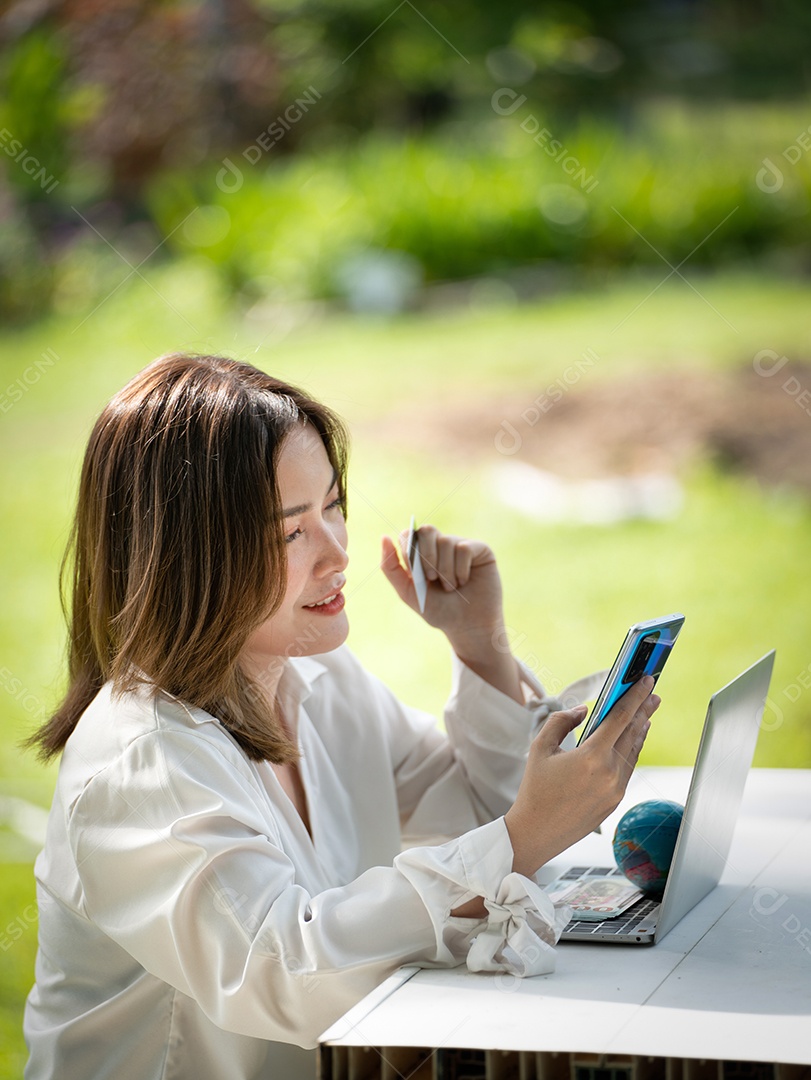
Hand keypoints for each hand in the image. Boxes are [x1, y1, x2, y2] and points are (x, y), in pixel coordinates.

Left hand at [381, 525, 521, 701]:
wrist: (468, 626)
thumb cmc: (438, 610)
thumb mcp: (408, 592)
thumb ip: (391, 568)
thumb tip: (384, 537)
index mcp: (421, 553)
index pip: (408, 534)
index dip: (409, 549)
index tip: (414, 572)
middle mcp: (440, 545)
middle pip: (427, 530)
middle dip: (426, 557)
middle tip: (431, 579)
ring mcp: (460, 545)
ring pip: (446, 542)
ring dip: (445, 571)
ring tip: (450, 588)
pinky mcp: (479, 550)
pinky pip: (464, 548)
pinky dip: (460, 570)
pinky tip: (464, 581)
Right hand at [504, 676, 659, 876]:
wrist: (536, 833)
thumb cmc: (534, 790)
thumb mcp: (540, 748)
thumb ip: (561, 721)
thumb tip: (582, 710)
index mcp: (592, 757)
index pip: (621, 718)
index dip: (635, 696)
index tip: (646, 681)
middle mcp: (610, 773)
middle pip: (633, 733)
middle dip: (644, 710)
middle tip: (653, 693)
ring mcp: (616, 789)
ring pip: (633, 752)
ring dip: (640, 730)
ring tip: (646, 714)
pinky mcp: (616, 801)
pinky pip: (628, 768)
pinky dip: (632, 750)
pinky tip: (632, 742)